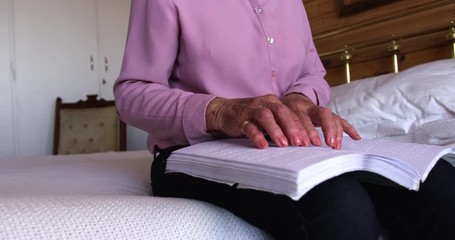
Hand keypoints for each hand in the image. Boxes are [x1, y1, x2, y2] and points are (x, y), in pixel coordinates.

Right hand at [206, 93, 359, 148]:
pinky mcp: (240, 119)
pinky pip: (249, 126)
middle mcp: (266, 103)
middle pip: (283, 112)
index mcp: (276, 102)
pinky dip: (256, 135)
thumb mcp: (271, 119)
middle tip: (302, 143)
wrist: (225, 111)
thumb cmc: (252, 117)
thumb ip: (284, 126)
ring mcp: (252, 110)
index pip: (294, 114)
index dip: (305, 127)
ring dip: (276, 130)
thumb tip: (304, 142)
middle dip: (294, 128)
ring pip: (266, 117)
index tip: (315, 142)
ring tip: (285, 144)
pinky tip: (263, 145)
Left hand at [282, 93, 359, 148]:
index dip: (304, 130)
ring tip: (336, 146)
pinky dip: (349, 129)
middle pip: (322, 114)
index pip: (301, 117)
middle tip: (328, 144)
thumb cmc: (282, 113)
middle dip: (326, 129)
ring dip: (336, 131)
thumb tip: (277, 142)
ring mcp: (321, 110)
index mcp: (295, 106)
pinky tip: (356, 137)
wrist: (290, 100)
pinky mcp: (328, 115)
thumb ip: (279, 127)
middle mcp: (310, 106)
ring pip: (332, 117)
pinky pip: (340, 120)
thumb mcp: (276, 117)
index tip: (305, 143)